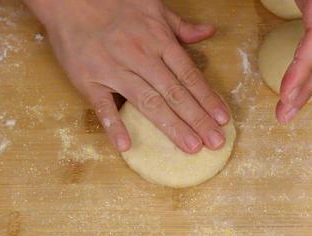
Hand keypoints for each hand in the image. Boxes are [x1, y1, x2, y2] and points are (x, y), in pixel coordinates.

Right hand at [24, 0, 230, 152]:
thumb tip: (208, 32)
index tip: (223, 118)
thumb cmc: (114, 4)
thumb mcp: (153, 7)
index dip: (207, 98)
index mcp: (158, 40)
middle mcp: (140, 56)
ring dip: (170, 126)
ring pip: (147, 102)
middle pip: (174, 93)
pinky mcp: (88, 80)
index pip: (189, 74)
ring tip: (190, 146)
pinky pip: (102, 106)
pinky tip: (126, 145)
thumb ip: (181, 26)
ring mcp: (113, 69)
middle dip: (197, 119)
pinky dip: (114, 125)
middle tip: (215, 142)